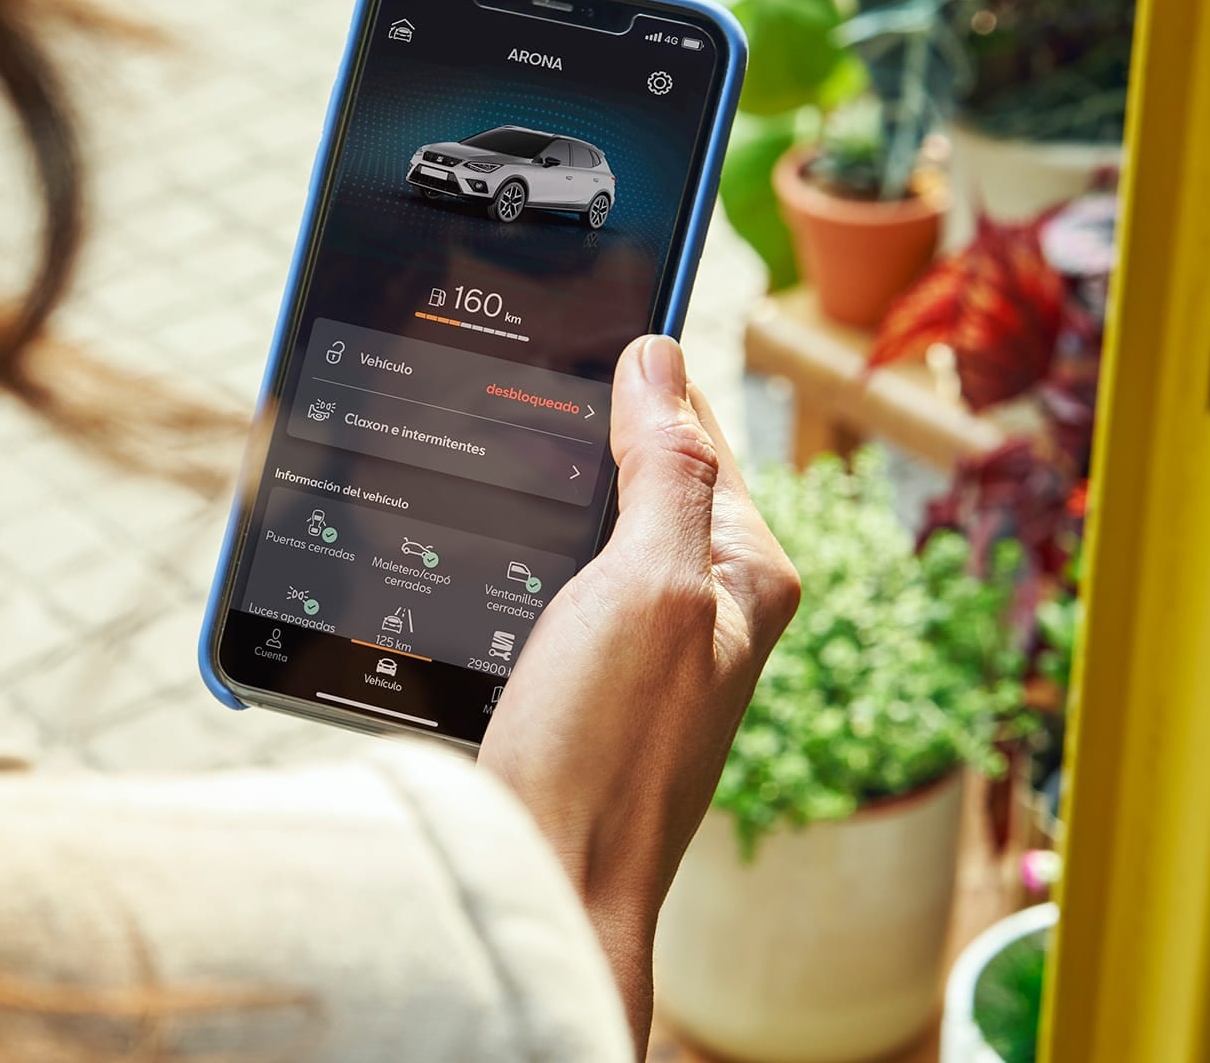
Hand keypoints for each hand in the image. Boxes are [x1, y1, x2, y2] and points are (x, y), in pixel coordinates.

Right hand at [476, 335, 798, 1047]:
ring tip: (473, 459)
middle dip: (574, 435)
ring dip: (532, 501)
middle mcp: (705, 608)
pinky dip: (508, 560)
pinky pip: (548, 588)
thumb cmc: (607, 754)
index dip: (633, 374)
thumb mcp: (649, 587)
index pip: (696, 427)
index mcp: (747, 571)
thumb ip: (666, 471)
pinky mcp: (581, 686)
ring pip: (582, 530)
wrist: (543, 889)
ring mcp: (641, 650)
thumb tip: (660, 357)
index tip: (567, 320)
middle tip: (496, 388)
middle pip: (636, 475)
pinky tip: (463, 551)